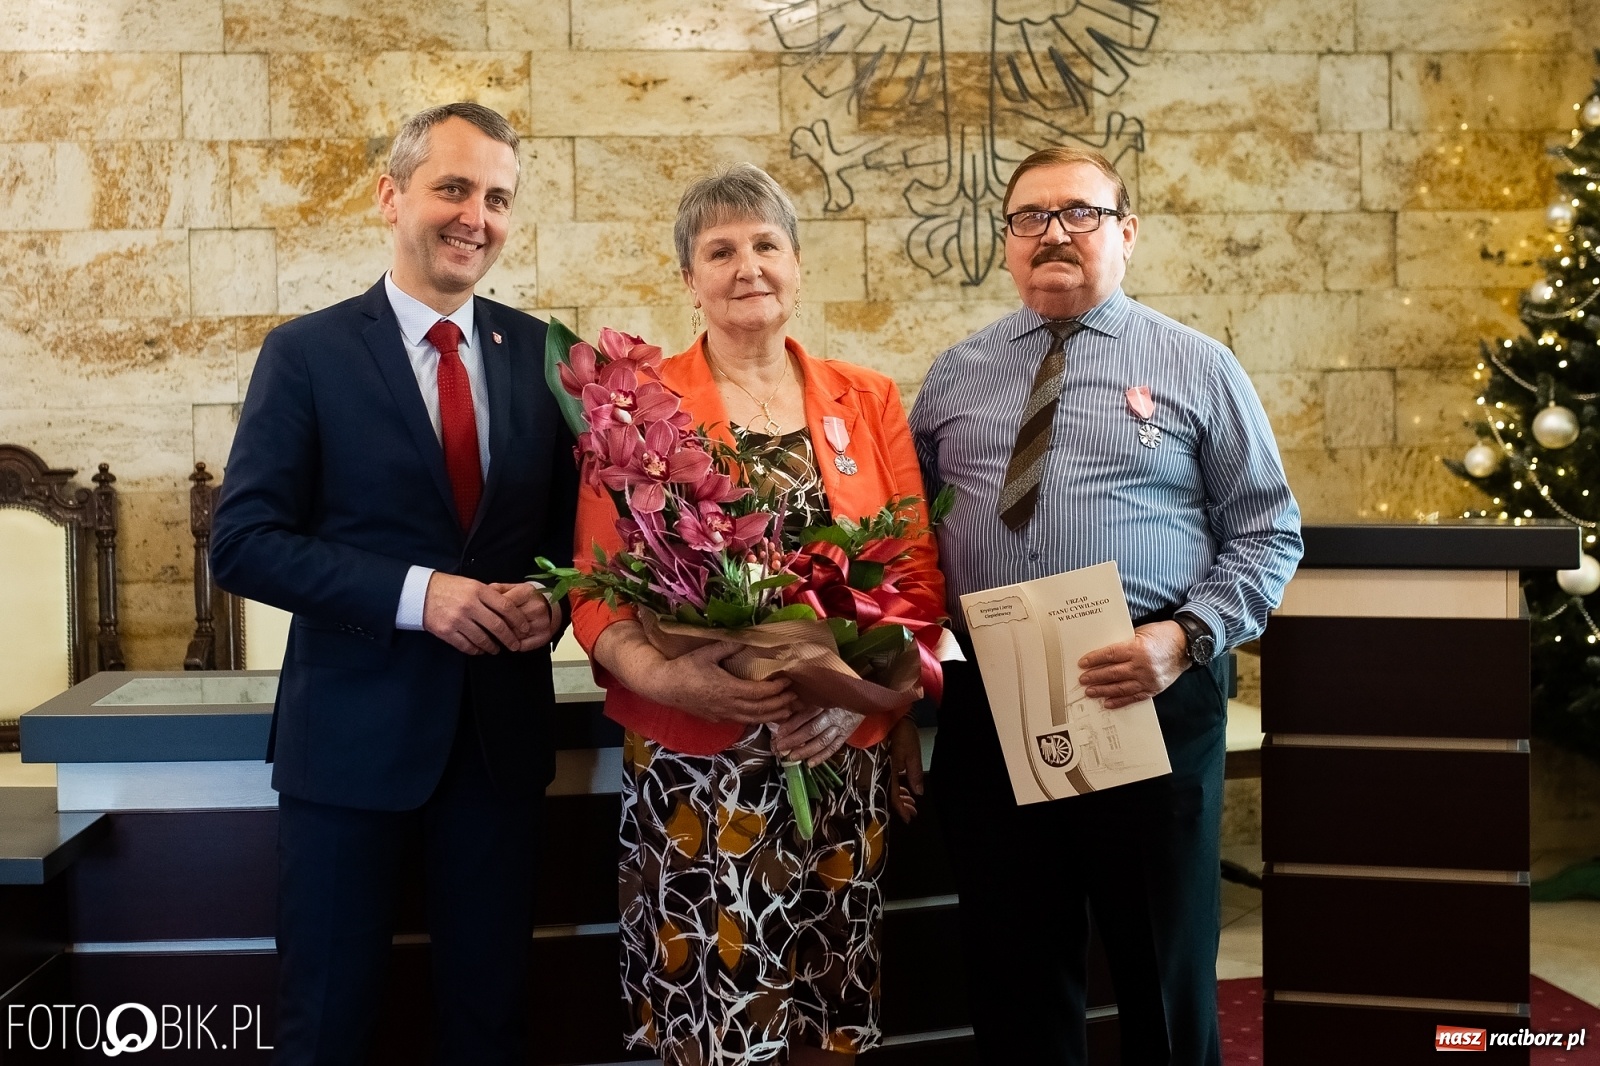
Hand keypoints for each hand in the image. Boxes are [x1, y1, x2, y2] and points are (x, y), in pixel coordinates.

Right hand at [422, 573, 535, 654]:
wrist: (420, 593)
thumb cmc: (450, 588)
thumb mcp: (471, 584)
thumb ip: (490, 595)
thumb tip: (513, 606)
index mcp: (478, 590)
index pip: (505, 607)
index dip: (518, 620)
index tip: (525, 628)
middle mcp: (469, 605)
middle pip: (497, 625)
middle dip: (509, 638)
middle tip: (515, 645)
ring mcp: (457, 619)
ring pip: (482, 638)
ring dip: (492, 646)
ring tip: (497, 649)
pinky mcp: (446, 631)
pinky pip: (466, 646)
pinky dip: (476, 650)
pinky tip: (480, 650)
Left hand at [488, 582, 561, 650]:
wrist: (553, 606)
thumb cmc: (529, 598)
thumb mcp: (514, 588)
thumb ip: (497, 590)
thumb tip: (481, 596)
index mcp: (527, 592)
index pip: (503, 605)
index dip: (490, 612)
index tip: (482, 616)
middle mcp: (536, 607)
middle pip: (508, 622)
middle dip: (494, 627)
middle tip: (484, 629)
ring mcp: (541, 623)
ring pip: (514, 635)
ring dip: (503, 638)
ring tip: (495, 637)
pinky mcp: (544, 636)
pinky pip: (523, 646)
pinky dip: (514, 646)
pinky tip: (509, 643)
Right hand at [594, 624, 800, 724]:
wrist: (664, 686)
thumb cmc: (684, 667)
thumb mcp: (706, 652)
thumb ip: (728, 645)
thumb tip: (748, 638)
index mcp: (728, 689)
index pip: (760, 693)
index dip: (776, 689)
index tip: (787, 681)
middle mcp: (728, 706)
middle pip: (761, 710)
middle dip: (781, 704)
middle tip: (795, 697)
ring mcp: (723, 715)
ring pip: (754, 720)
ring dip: (773, 715)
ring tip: (788, 711)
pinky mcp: (718, 719)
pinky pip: (744, 722)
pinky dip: (759, 720)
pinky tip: (767, 716)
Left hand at [771, 705, 863, 766]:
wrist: (858, 701)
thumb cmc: (833, 700)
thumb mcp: (820, 698)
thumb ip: (804, 707)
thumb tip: (783, 719)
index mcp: (823, 704)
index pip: (806, 715)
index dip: (792, 724)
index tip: (780, 732)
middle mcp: (831, 716)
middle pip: (812, 730)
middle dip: (795, 740)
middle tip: (781, 747)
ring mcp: (838, 727)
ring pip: (822, 741)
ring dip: (806, 751)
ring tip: (792, 757)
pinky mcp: (844, 737)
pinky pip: (832, 749)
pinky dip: (821, 757)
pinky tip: (809, 763)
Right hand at [887, 716, 923, 822]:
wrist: (889, 717)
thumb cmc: (903, 734)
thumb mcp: (913, 754)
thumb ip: (914, 774)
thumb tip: (918, 793)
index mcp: (888, 772)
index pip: (893, 796)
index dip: (901, 809)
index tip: (909, 819)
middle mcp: (881, 772)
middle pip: (889, 795)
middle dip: (902, 805)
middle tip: (913, 810)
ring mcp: (879, 768)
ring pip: (887, 788)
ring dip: (899, 796)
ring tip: (911, 801)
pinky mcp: (880, 763)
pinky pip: (886, 780)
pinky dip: (895, 786)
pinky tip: (903, 789)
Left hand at [1077, 620, 1189, 708]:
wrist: (1186, 646)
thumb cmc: (1162, 635)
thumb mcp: (1141, 633)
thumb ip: (1124, 644)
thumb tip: (1103, 654)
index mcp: (1138, 649)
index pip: (1110, 655)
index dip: (1094, 660)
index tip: (1082, 663)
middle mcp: (1142, 666)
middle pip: (1112, 673)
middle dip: (1095, 677)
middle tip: (1083, 680)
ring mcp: (1148, 680)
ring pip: (1120, 688)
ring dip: (1103, 691)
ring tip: (1090, 692)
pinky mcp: (1154, 689)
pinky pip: (1134, 697)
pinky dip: (1119, 701)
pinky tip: (1107, 702)